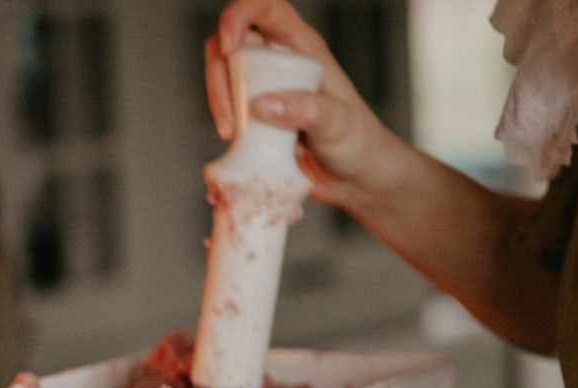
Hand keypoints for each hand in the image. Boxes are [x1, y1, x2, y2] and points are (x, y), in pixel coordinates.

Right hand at [206, 0, 396, 209]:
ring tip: (233, 136)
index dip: (239, 16)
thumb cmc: (357, 143)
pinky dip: (224, 125)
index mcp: (302, 48)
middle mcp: (280, 63)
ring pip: (225, 78)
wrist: (355, 179)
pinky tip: (234, 146)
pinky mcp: (256, 119)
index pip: (265, 7)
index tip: (229, 49)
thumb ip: (306, 110)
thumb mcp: (338, 124)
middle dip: (220, 78)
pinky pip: (229, 111)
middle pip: (231, 45)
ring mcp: (265, 90)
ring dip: (220, 104)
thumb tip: (261, 104)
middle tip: (232, 120)